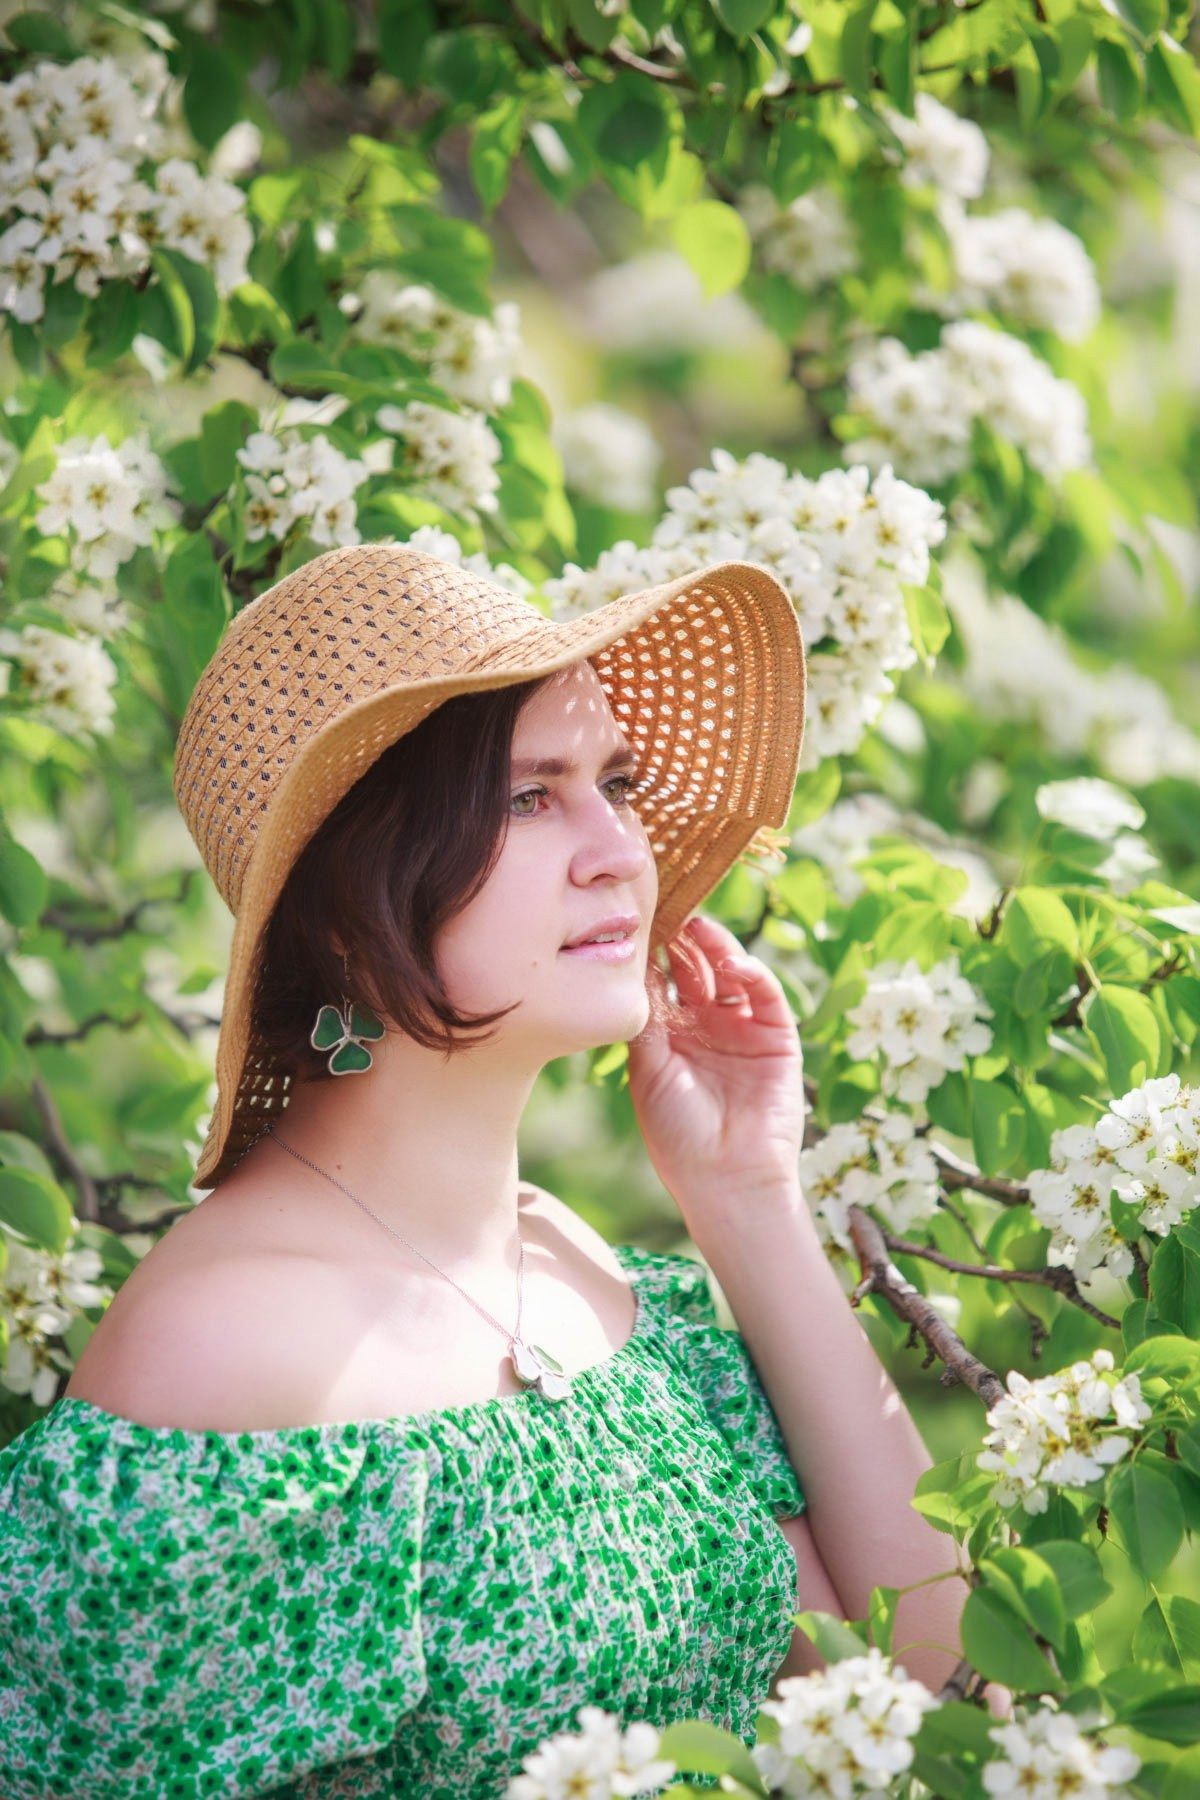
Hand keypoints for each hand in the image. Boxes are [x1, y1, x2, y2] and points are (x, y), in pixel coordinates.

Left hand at [625, 913, 805, 1235]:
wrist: (725, 1178)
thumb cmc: (676, 1132)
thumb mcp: (648, 1069)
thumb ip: (646, 1018)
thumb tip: (632, 966)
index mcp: (670, 1035)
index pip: (663, 980)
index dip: (654, 952)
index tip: (639, 920)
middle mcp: (706, 1026)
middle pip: (696, 970)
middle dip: (684, 941)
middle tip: (670, 911)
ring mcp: (743, 1030)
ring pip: (731, 975)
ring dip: (718, 949)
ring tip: (699, 927)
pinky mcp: (778, 1038)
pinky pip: (767, 997)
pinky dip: (754, 974)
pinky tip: (734, 964)